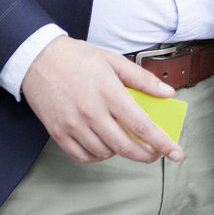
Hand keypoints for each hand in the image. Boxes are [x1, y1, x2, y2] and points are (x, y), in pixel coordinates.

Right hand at [21, 36, 183, 164]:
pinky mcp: (58, 133)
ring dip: (121, 152)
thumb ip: (142, 79)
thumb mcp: (113, 60)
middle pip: (125, 146)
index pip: (141, 125)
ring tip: (126, 140)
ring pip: (105, 153)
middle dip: (146, 155)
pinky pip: (83, 156)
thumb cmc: (77, 57)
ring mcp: (73, 125)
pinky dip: (98, 156)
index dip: (161, 142)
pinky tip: (105, 146)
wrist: (38, 58)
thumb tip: (167, 93)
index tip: (175, 152)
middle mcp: (91, 112)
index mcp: (108, 92)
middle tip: (155, 154)